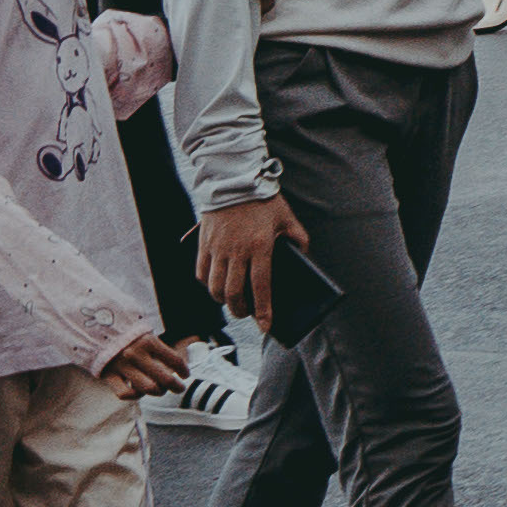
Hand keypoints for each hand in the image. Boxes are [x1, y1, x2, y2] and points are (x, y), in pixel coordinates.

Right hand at [96, 328, 188, 397]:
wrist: (91, 329)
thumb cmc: (124, 333)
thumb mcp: (144, 333)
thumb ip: (158, 348)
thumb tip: (178, 365)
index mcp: (148, 340)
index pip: (175, 360)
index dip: (184, 370)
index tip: (185, 375)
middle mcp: (135, 354)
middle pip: (165, 379)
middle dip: (176, 386)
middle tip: (179, 387)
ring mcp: (121, 366)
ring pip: (149, 389)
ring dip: (158, 391)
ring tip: (160, 389)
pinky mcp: (108, 375)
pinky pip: (126, 394)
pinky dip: (135, 395)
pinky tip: (139, 391)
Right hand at [191, 194, 295, 327]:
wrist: (233, 179)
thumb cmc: (263, 199)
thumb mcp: (287, 217)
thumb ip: (298, 238)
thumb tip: (304, 255)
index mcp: (260, 247)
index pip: (261, 287)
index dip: (263, 310)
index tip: (265, 326)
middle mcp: (237, 251)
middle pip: (234, 293)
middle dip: (241, 310)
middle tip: (246, 314)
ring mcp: (217, 249)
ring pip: (215, 287)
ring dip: (223, 301)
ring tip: (232, 302)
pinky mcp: (203, 244)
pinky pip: (201, 273)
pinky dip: (208, 285)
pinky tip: (215, 286)